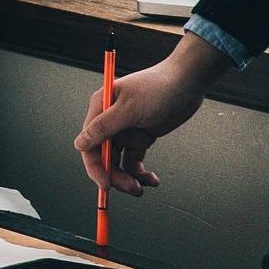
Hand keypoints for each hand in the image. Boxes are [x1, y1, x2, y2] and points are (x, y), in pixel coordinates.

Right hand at [72, 35, 229, 194]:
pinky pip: (135, 160)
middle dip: (114, 175)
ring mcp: (125, 130)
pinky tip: (151, 180)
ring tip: (141, 187)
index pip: (89, 144)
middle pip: (103, 157)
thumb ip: (103, 127)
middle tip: (131, 188)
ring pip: (118, 162)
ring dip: (128, 177)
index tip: (105, 184)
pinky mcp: (141, 136)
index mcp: (100, 110)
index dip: (95, 166)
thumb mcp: (130, 109)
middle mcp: (109, 121)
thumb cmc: (159, 88)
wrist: (189, 81)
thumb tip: (79, 144)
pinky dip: (141, 172)